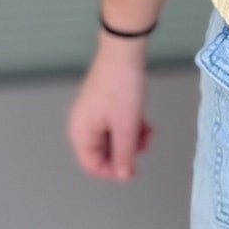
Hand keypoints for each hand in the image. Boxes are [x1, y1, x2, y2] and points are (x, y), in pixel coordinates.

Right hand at [67, 42, 153, 181]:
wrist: (123, 52)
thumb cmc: (121, 88)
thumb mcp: (126, 126)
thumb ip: (124, 154)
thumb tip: (123, 176)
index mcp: (81, 133)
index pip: (92, 165)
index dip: (112, 171)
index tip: (132, 169)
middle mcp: (82, 125)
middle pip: (102, 152)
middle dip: (124, 152)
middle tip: (143, 146)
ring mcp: (93, 114)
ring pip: (111, 138)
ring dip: (130, 140)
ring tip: (147, 133)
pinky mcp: (104, 104)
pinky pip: (115, 125)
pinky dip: (129, 127)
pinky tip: (145, 124)